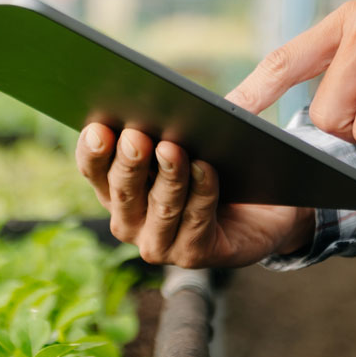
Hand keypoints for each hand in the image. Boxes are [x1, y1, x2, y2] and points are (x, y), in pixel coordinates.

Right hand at [75, 121, 313, 267]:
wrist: (263, 211)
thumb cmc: (218, 166)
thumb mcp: (192, 138)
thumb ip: (179, 122)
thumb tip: (176, 101)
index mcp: (116, 188)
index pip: (93, 168)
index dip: (92, 150)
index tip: (99, 127)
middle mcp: (129, 221)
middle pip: (123, 191)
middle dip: (130, 162)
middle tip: (136, 136)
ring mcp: (158, 243)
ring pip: (160, 207)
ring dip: (168, 177)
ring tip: (173, 148)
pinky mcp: (192, 255)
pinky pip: (196, 221)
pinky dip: (202, 192)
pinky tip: (206, 169)